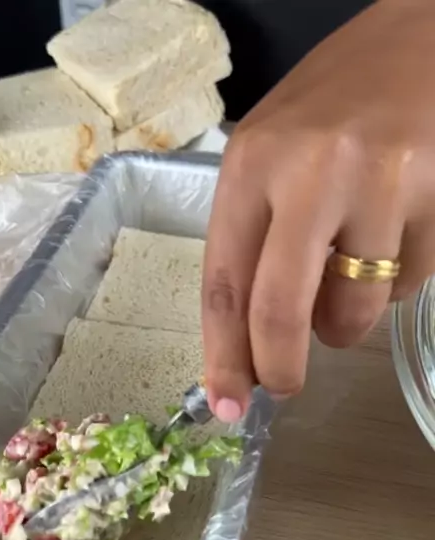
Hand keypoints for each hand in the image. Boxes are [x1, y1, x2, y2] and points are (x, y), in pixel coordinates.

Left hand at [202, 0, 434, 421]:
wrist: (425, 37)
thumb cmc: (339, 102)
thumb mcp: (275, 154)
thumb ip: (258, 236)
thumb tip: (257, 337)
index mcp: (251, 164)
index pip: (224, 281)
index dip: (223, 355)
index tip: (225, 403)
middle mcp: (309, 173)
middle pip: (281, 309)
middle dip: (280, 366)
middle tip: (285, 386)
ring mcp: (378, 183)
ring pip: (356, 309)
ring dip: (350, 318)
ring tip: (355, 272)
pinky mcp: (434, 196)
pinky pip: (410, 282)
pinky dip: (400, 279)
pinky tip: (398, 230)